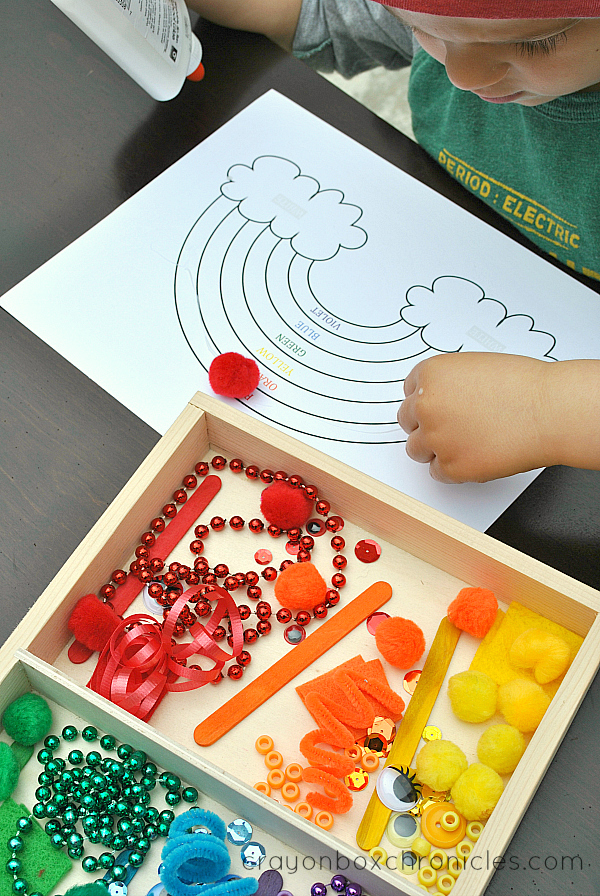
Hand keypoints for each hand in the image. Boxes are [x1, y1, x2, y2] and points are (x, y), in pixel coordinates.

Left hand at [398, 352, 556, 482]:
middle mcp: (425, 405)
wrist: (548, 411)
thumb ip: (447, 383)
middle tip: (453, 427)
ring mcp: (435, 438)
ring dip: (435, 448)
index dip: (428, 401)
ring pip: (416, 449)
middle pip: (408, 421)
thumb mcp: (474, 367)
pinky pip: (437, 473)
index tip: (441, 408)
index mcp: (430, 375)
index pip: (410, 392)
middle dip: (427, 424)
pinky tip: (475, 455)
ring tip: (465, 442)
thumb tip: (436, 399)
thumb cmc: (523, 386)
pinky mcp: (450, 466)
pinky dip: (453, 469)